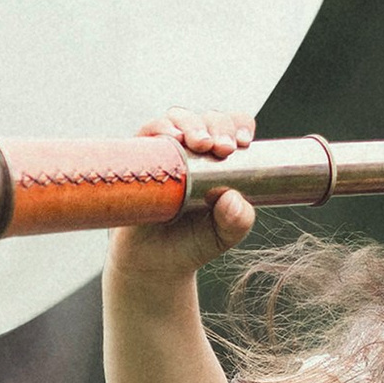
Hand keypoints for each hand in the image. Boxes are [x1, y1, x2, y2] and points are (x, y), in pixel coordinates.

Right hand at [109, 110, 257, 292]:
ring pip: (178, 118)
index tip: (242, 144)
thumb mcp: (224, 235)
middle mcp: (193, 150)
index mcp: (220, 161)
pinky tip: (171, 137)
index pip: (233, 127)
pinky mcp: (140, 158)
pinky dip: (159, 128)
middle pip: (208, 118)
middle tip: (223, 148)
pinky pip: (147, 133)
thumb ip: (238, 220)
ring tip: (200, 143)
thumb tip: (232, 198)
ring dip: (190, 123)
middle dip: (218, 126)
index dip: (239, 126)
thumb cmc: (191, 244)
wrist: (153, 264)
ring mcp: (166, 152)